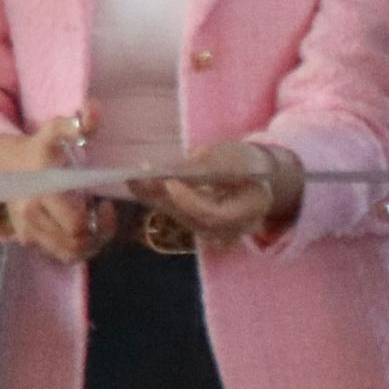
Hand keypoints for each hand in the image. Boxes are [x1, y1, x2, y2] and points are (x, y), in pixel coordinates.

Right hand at [0, 114, 111, 264]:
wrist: (6, 165)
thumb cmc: (38, 149)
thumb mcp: (55, 131)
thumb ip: (75, 124)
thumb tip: (93, 111)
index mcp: (40, 194)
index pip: (77, 226)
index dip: (100, 221)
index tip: (105, 203)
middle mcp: (32, 218)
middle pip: (77, 244)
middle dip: (98, 233)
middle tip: (102, 212)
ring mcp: (29, 233)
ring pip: (70, 254)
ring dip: (89, 244)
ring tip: (94, 223)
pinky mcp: (28, 241)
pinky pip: (61, 255)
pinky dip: (76, 248)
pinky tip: (81, 231)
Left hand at [130, 138, 301, 250]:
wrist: (255, 175)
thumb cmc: (246, 162)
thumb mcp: (231, 155)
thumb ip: (205, 164)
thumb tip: (170, 170)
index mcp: (250, 209)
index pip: (214, 215)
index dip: (189, 201)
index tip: (169, 181)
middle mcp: (233, 229)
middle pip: (192, 220)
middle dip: (163, 198)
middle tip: (138, 179)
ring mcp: (217, 232)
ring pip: (181, 219)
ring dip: (155, 199)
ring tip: (133, 179)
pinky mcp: (202, 227)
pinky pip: (178, 216)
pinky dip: (158, 200)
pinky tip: (138, 185)